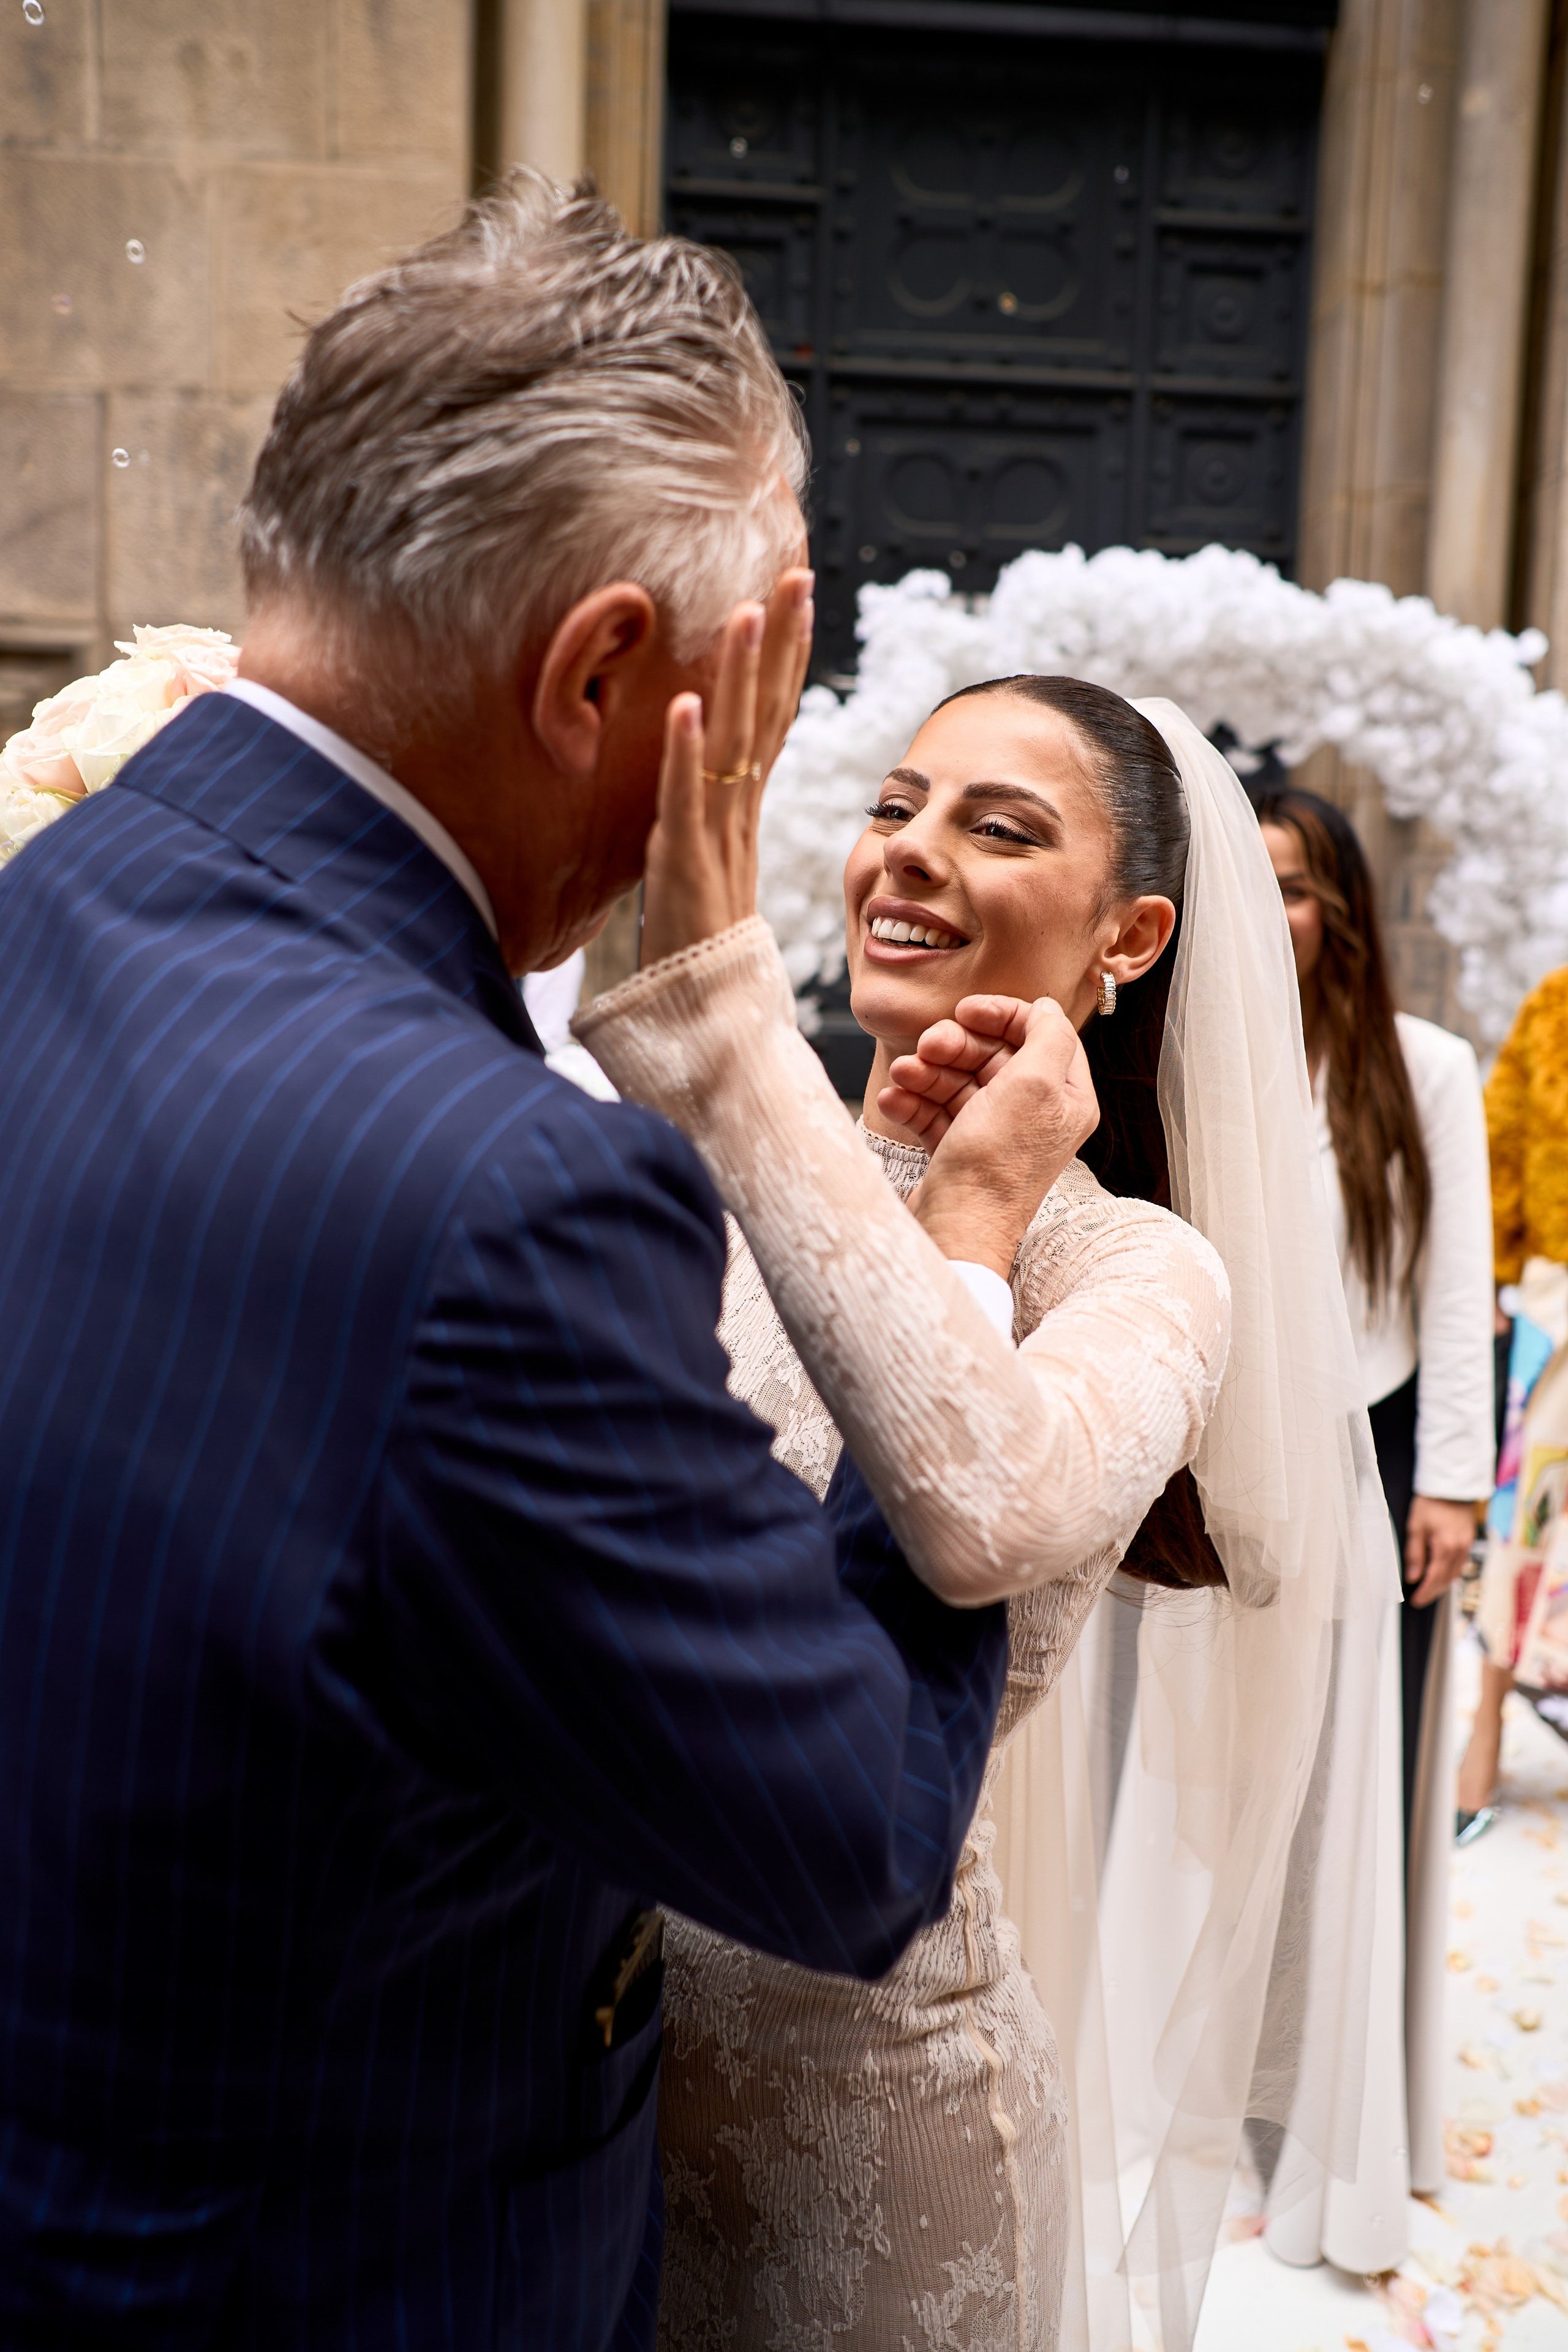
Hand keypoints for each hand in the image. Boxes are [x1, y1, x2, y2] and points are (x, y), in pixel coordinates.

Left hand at [639, 570, 813, 968]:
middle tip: (795, 577)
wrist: (704, 1027)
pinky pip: (681, 802)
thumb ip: (704, 828)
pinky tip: (685, 704)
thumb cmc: (700, 956)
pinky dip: (683, 753)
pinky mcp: (680, 868)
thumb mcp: (701, 874)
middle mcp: (734, 820)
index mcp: (740, 816)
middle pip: (765, 718)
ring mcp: (711, 842)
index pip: (770, 723)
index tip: (795, 598)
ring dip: (738, 678)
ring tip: (745, 613)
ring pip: (730, 747)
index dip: (784, 659)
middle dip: (779, 645)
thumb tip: (702, 790)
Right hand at [901, 994, 1098, 1276]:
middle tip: (927, 1046)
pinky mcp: (959, 1149)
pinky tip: (893, 1100)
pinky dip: (912, 1102)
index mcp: (1065, 1098)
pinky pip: (935, 1111)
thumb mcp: (1035, 1085)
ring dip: (926, 1072)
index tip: (966, 1011)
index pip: (1040, 1034)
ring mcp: (994, 1132)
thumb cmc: (997, 1165)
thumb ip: (1048, 1036)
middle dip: (955, 1045)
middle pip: (993, 1055)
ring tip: (903, 1074)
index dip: (1002, 1015)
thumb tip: (1045, 1007)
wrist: (956, 1228)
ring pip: (958, 1081)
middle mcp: (1034, 1114)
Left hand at [1404, 1494, 1476, 1607]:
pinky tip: (1442, 1573)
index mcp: (1445, 1547)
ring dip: (1443, 1584)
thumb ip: (1415, 1554)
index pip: (1435, 1578)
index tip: (1415, 1601)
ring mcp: (1467, 1545)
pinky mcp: (1470, 1539)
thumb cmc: (1430, 1503)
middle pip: (1447, 1579)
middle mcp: (1460, 1549)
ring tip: (1429, 1590)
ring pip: (1456, 1573)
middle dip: (1433, 1592)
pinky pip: (1461, 1563)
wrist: (1451, 1485)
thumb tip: (1413, 1577)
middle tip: (1420, 1599)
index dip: (1425, 1592)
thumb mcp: (1416, 1527)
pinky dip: (1451, 1572)